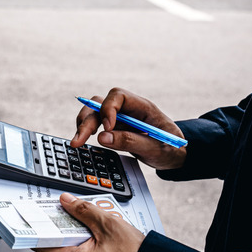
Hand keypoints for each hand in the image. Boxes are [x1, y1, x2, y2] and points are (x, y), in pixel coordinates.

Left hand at [34, 193, 144, 251]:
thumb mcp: (109, 225)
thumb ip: (83, 210)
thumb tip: (66, 201)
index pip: (42, 246)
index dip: (38, 229)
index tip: (35, 218)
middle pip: (59, 247)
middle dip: (66, 229)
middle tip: (74, 215)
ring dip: (81, 238)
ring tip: (97, 228)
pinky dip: (90, 249)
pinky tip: (103, 240)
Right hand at [71, 87, 186, 170]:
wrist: (174, 155)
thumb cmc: (170, 149)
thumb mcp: (155, 148)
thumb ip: (130, 142)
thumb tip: (102, 138)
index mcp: (142, 107)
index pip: (118, 96)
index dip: (108, 109)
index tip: (106, 128)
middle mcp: (127, 110)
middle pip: (99, 104)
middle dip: (87, 121)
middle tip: (79, 140)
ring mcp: (118, 119)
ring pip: (92, 112)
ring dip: (82, 125)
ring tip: (77, 142)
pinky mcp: (113, 129)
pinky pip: (94, 124)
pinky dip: (85, 131)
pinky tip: (83, 142)